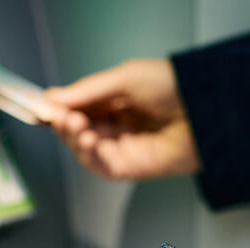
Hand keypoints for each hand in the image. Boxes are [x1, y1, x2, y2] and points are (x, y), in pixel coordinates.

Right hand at [46, 59, 200, 179]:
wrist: (206, 110)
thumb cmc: (177, 88)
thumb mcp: (125, 78)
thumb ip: (88, 91)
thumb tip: (54, 98)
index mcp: (119, 100)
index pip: (80, 107)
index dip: (59, 107)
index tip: (42, 104)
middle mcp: (120, 125)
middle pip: (78, 130)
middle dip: (63, 123)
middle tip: (58, 115)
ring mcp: (126, 147)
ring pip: (85, 150)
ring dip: (73, 138)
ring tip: (75, 124)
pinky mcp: (133, 168)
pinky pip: (101, 167)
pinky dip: (88, 155)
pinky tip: (88, 140)